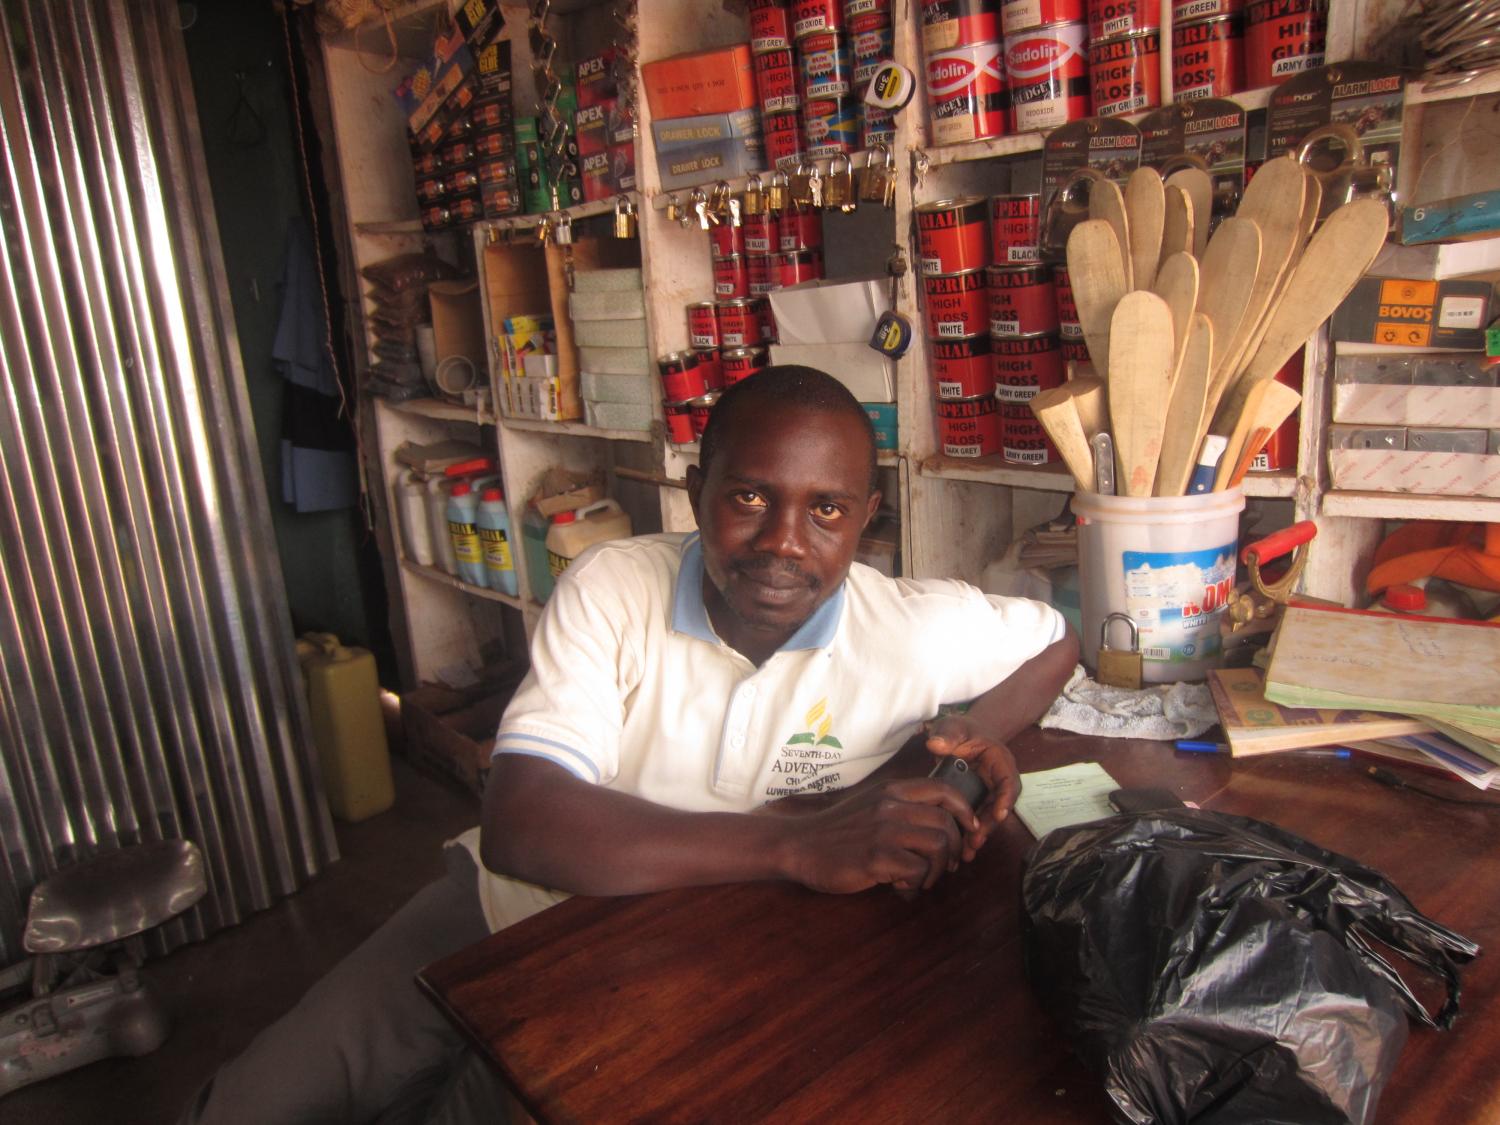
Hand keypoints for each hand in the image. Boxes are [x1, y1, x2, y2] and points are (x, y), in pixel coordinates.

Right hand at [778, 778, 982, 894]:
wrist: (799, 845)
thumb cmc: (837, 830)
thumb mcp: (870, 804)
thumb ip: (900, 807)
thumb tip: (937, 823)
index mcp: (892, 791)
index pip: (943, 790)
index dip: (964, 810)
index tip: (969, 829)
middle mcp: (891, 806)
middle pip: (946, 823)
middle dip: (956, 849)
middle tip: (947, 866)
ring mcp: (883, 831)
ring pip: (938, 845)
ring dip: (938, 869)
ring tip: (924, 879)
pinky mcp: (876, 858)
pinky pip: (918, 869)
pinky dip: (917, 881)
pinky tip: (902, 885)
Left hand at [924, 713, 1021, 860]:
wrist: (958, 736)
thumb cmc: (960, 730)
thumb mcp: (953, 726)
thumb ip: (946, 734)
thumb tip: (936, 745)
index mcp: (1000, 762)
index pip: (1009, 782)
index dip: (1006, 799)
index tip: (999, 815)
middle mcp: (998, 781)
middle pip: (1000, 807)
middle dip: (989, 825)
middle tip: (975, 841)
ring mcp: (988, 793)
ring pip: (989, 818)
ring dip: (980, 835)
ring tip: (967, 853)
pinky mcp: (977, 802)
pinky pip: (977, 819)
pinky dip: (970, 834)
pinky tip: (961, 850)